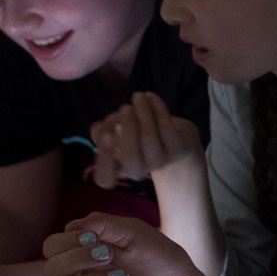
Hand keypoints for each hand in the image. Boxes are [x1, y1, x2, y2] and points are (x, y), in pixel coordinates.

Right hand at [42, 213, 236, 275]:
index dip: (65, 242)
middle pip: (51, 270)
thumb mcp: (135, 233)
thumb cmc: (164, 261)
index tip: (94, 238)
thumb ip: (103, 224)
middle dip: (75, 259)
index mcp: (88, 255)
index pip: (52, 248)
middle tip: (108, 255)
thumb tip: (70, 226)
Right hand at [89, 92, 204, 187]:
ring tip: (138, 96)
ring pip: (149, 139)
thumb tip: (98, 129)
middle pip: (131, 160)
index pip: (105, 179)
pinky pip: (166, 126)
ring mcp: (159, 162)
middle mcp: (138, 171)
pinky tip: (150, 97)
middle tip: (124, 108)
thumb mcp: (117, 131)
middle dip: (127, 130)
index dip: (104, 160)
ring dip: (142, 113)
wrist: (174, 139)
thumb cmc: (137, 134)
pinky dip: (157, 107)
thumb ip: (103, 130)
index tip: (106, 136)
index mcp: (118, 168)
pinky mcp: (178, 149)